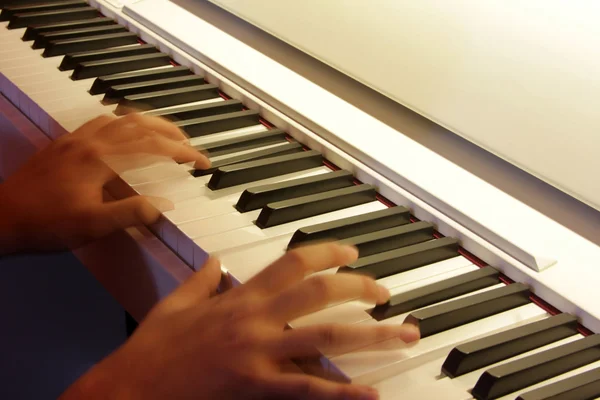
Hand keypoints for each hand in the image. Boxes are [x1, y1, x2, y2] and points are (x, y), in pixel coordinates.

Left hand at [0, 113, 208, 252]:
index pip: (153, 148)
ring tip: (166, 136)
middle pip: (140, 124)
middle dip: (172, 132)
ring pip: (121, 118)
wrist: (1, 217)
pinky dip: (125, 123)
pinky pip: (102, 122)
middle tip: (190, 146)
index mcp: (100, 159)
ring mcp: (76, 139)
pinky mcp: (65, 143)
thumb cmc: (45, 223)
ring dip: (149, 123)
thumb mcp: (92, 225)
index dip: (183, 153)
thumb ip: (131, 213)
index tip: (203, 162)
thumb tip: (163, 205)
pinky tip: (127, 135)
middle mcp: (90, 141)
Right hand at [61, 243, 419, 399]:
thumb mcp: (176, 303)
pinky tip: (370, 393)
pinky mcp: (255, 385)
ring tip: (402, 334)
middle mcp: (254, 318)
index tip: (352, 253)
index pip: (292, 262)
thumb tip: (217, 261)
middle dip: (359, 288)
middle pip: (319, 293)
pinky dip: (341, 390)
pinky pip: (306, 387)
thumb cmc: (152, 347)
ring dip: (369, 334)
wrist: (131, 387)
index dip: (327, 252)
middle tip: (385, 293)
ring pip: (324, 336)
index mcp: (239, 296)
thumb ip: (202, 278)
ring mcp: (257, 352)